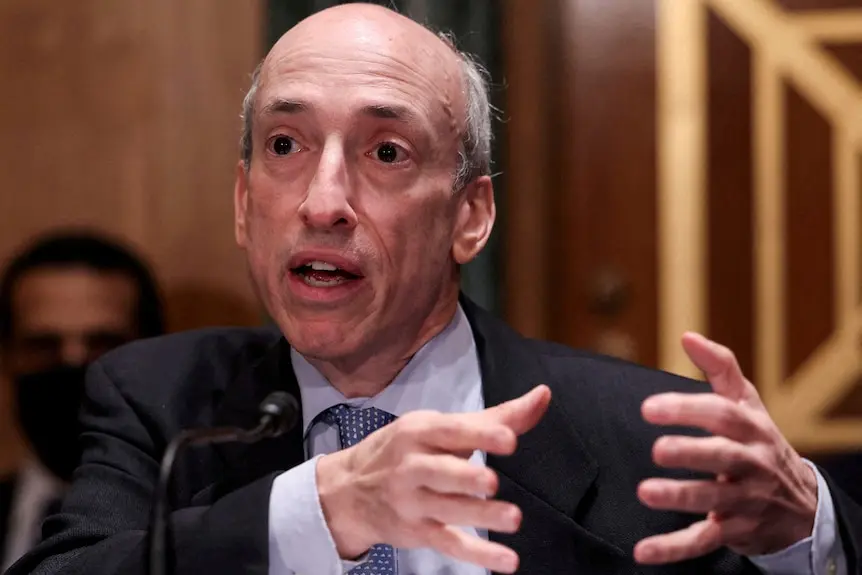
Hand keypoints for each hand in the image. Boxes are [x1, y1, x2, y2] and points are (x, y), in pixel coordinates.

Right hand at [315, 384, 551, 573]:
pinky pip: (450, 544)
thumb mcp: (440, 427)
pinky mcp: (418, 532)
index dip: (479, 436)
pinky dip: (478, 554)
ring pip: (448, 510)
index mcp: (419, 431)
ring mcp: (412, 502)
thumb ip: (495, 417)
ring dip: (480, 516)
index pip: (450, 432)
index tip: (509, 439)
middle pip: (440, 472)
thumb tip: (544, 395)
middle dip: (465, 477)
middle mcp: (412, 466)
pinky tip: (508, 560)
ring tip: (513, 519)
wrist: (347, 491)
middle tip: (491, 482)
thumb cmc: (405, 450)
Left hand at [634, 333, 816, 563]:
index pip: (721, 415)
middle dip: (691, 453)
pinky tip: (644, 552)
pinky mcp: (735, 532)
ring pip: (714, 500)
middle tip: (657, 450)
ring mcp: (745, 500)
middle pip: (723, 457)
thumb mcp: (747, 403)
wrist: (803, 504)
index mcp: (750, 428)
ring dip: (680, 498)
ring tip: (646, 492)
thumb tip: (687, 335)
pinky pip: (703, 541)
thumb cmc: (760, 442)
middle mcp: (752, 464)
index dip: (687, 409)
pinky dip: (673, 549)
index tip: (649, 408)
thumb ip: (719, 368)